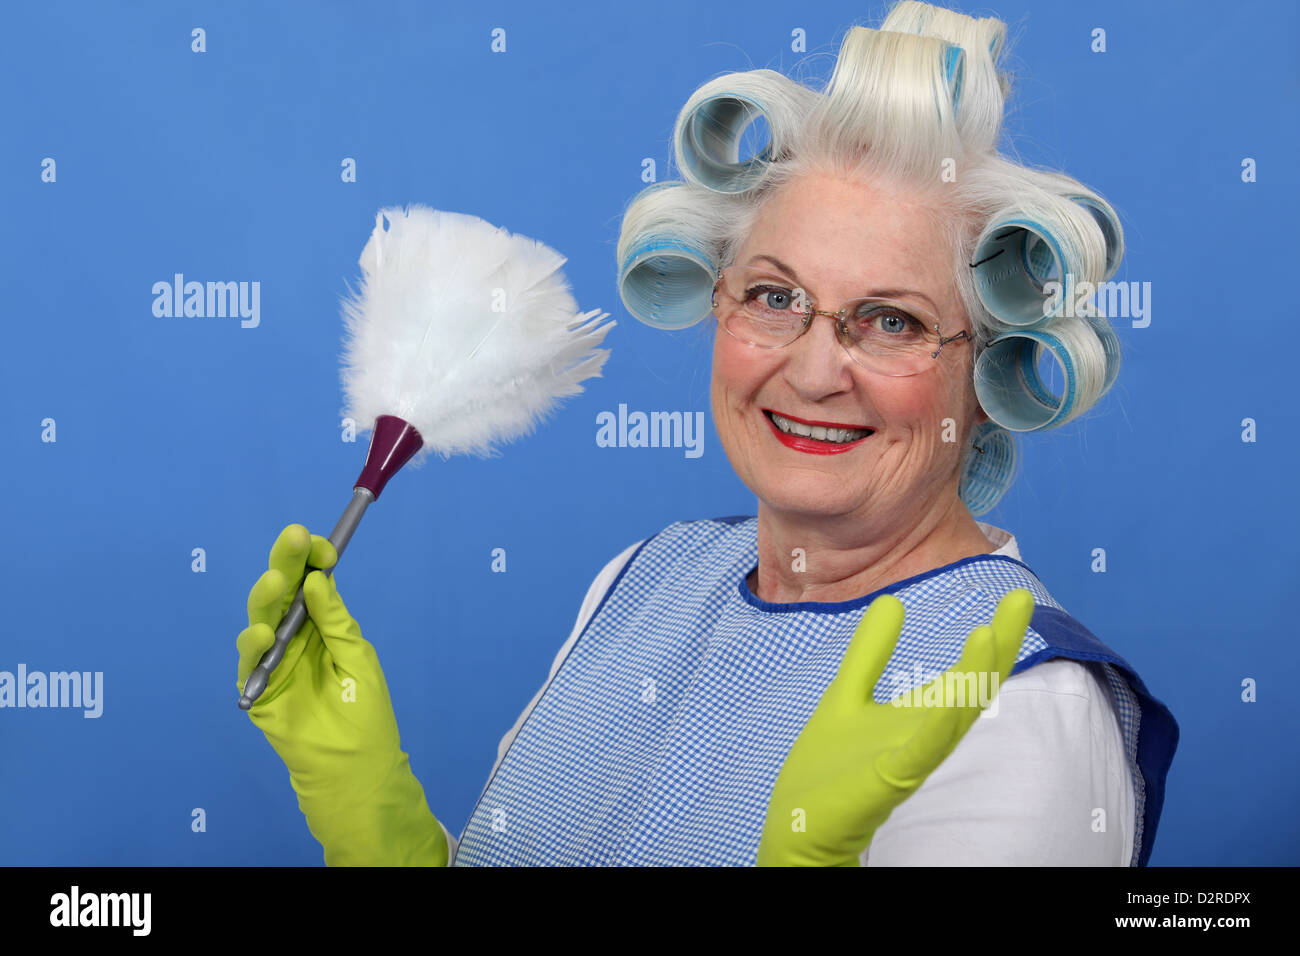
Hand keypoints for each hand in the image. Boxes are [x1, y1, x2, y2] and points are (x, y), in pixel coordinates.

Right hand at [236, 523, 446, 865]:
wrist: (355, 766)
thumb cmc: (363, 713)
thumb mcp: (356, 658)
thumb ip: (335, 621)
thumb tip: (318, 579)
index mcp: (322, 625)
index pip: (311, 583)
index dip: (312, 561)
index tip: (321, 544)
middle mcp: (295, 636)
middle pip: (284, 592)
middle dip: (287, 562)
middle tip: (294, 537)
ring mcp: (274, 660)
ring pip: (261, 617)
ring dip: (267, 597)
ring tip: (279, 579)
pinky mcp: (257, 688)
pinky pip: (249, 660)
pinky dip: (253, 644)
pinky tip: (263, 631)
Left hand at [757, 588, 1033, 866]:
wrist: (797, 826)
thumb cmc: (828, 769)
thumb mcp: (849, 693)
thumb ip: (871, 652)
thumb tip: (892, 601)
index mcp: (919, 717)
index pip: (967, 675)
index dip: (993, 637)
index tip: (1017, 595)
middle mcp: (925, 738)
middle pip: (973, 690)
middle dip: (998, 647)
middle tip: (1022, 598)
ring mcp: (911, 760)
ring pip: (954, 719)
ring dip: (974, 679)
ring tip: (989, 635)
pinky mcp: (889, 779)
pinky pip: (921, 751)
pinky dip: (939, 722)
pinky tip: (955, 695)